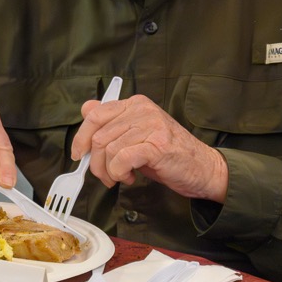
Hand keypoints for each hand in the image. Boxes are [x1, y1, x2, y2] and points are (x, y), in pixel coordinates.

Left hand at [70, 95, 228, 201]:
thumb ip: (112, 123)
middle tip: (105, 176)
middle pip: (99, 136)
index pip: (95, 114)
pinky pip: (122, 159)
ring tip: (121, 178)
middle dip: (96, 162)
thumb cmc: (168, 154)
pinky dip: (119, 173)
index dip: (81, 137)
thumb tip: (85, 110)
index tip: (78, 154)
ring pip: (108, 149)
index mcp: (135, 104)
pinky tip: (130, 177)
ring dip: (109, 171)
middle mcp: (142, 110)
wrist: (203, 169)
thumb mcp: (136, 135)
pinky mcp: (157, 145)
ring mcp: (151, 126)